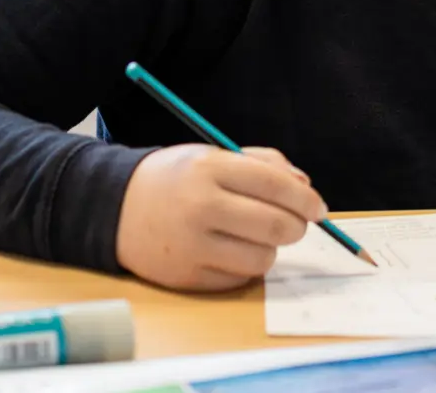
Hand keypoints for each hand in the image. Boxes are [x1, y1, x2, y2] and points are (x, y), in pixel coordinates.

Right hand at [115, 145, 326, 290]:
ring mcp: (192, 245)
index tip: (319, 208)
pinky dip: (246, 266)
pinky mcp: (186, 277)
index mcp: (211, 168)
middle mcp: (201, 207)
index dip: (305, 199)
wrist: (116, 208)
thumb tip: (305, 187)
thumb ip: (266, 165)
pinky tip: (233, 249)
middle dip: (298, 226)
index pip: (275, 185)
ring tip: (256, 235)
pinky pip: (239, 279)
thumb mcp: (217, 155)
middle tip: (298, 223)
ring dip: (271, 248)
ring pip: (262, 257)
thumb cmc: (179, 177)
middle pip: (274, 225)